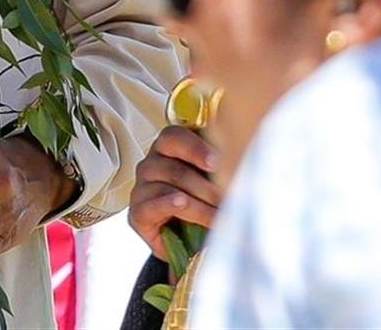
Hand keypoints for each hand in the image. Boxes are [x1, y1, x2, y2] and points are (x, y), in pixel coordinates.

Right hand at [127, 125, 218, 254]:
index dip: (195, 147)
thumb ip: (224, 169)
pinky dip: (169, 204)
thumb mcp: (217, 182)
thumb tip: (242, 162)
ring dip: (199, 202)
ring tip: (220, 214)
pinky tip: (183, 204)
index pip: (175, 136)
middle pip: (173, 165)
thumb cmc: (206, 205)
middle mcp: (152, 164)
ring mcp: (142, 188)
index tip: (218, 162)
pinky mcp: (137, 213)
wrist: (190, 244)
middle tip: (229, 196)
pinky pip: (152, 205)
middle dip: (206, 183)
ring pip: (168, 186)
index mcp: (170, 148)